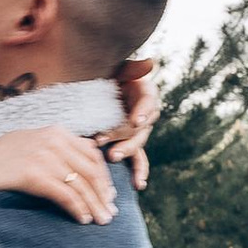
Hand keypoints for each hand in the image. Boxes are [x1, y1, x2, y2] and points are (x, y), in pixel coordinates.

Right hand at [0, 123, 117, 222]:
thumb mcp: (29, 143)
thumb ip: (54, 149)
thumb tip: (79, 168)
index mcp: (55, 131)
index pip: (91, 153)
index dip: (104, 176)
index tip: (108, 194)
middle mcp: (53, 140)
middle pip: (91, 170)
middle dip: (103, 194)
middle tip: (110, 213)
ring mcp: (44, 156)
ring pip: (81, 184)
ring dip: (95, 205)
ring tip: (102, 221)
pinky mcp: (34, 174)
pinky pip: (66, 194)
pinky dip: (78, 209)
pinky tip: (82, 220)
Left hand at [98, 56, 159, 189]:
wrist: (96, 87)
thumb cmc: (107, 74)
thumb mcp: (117, 67)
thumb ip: (132, 67)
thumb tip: (151, 62)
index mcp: (146, 93)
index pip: (149, 102)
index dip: (144, 111)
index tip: (137, 120)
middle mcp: (146, 113)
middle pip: (141, 127)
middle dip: (127, 137)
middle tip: (113, 146)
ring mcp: (138, 130)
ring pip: (137, 143)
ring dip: (126, 151)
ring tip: (113, 157)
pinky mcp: (131, 142)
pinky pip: (138, 158)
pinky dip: (139, 171)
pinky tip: (139, 184)